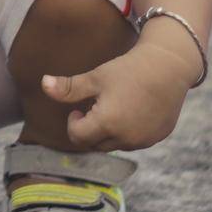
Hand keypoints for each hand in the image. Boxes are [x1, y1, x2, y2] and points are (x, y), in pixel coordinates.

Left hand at [39, 42, 194, 151]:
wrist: (169, 66)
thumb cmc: (128, 69)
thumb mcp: (95, 77)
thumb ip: (68, 88)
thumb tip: (42, 84)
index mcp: (107, 123)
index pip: (77, 137)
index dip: (73, 122)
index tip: (79, 107)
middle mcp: (126, 138)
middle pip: (95, 145)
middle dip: (89, 129)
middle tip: (95, 106)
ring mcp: (144, 140)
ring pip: (115, 146)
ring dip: (108, 133)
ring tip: (114, 107)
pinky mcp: (158, 137)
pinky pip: (134, 142)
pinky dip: (127, 133)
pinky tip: (131, 110)